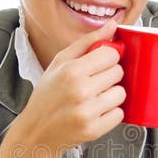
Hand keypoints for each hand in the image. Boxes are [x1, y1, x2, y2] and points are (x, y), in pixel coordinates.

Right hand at [15, 18, 125, 154]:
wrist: (36, 131)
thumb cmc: (47, 95)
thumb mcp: (59, 62)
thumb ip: (87, 42)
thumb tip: (112, 25)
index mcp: (71, 70)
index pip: (111, 54)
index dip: (107, 58)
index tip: (99, 64)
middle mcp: (80, 90)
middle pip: (118, 73)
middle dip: (109, 76)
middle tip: (93, 83)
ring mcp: (87, 112)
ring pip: (121, 94)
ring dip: (111, 95)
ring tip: (94, 98)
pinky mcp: (94, 130)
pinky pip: (119, 114)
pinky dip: (111, 113)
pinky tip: (95, 112)